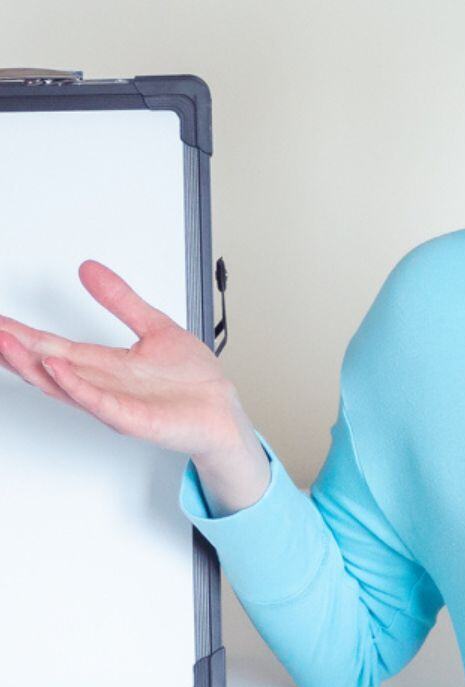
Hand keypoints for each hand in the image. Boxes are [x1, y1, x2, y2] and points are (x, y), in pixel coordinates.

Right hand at [0, 258, 250, 464]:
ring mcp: (113, 402)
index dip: (24, 334)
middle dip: (16, 350)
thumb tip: (90, 269)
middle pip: (48, 365)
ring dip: (33, 365)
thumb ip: (120, 299)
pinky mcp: (131, 418)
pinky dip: (75, 385)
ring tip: (6, 345)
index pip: (54, 346)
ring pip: (63, 384)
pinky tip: (55, 368)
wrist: (222, 411)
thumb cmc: (191, 380)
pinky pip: (97, 401)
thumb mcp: (153, 325)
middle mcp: (102, 384)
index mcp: (104, 364)